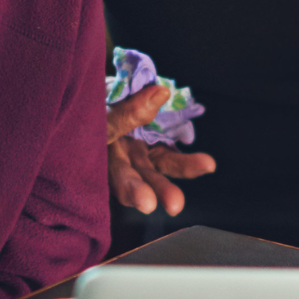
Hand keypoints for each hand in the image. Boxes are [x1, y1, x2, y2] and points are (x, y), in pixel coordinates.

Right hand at [106, 82, 214, 216]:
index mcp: (102, 156)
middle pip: (139, 180)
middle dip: (159, 190)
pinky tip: (205, 165)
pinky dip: (188, 161)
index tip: (148, 202)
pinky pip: (170, 156)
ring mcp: (137, 154)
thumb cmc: (91, 108)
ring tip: (206, 167)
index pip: (117, 176)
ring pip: (160, 165)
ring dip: (183, 168)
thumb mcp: (102, 109)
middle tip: (175, 204)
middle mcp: (120, 160)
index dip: (131, 190)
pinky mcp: (151, 148)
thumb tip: (162, 94)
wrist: (95, 101)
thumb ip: (128, 109)